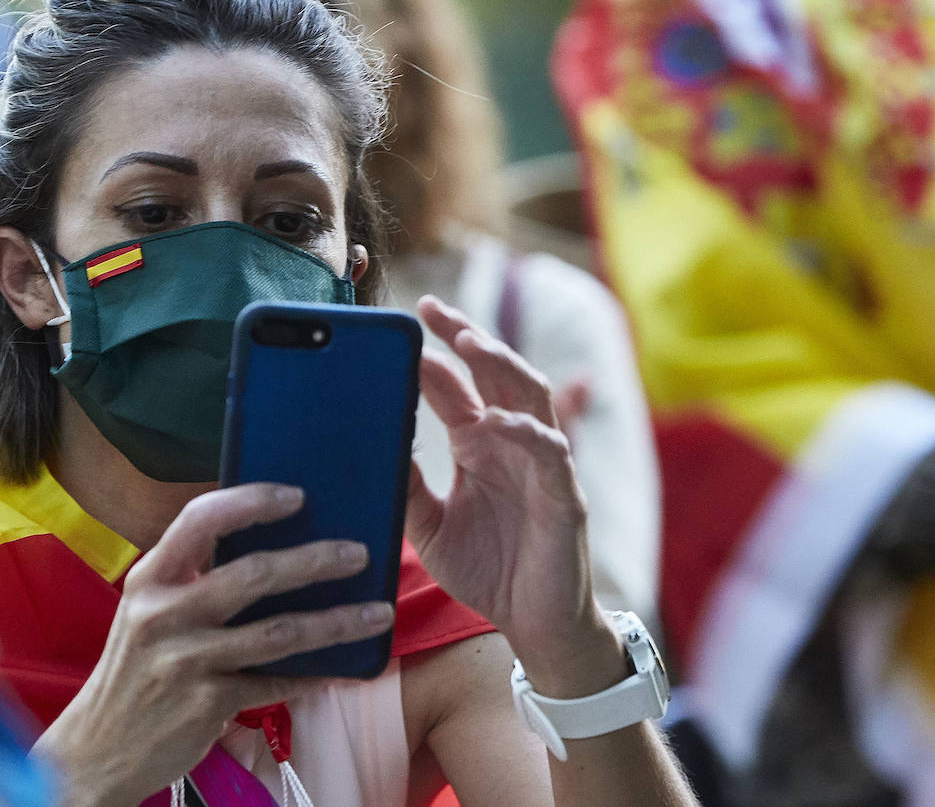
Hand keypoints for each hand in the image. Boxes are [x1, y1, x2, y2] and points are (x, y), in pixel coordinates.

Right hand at [33, 483, 393, 805]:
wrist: (96, 750)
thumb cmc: (137, 669)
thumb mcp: (149, 613)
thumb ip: (193, 580)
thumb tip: (275, 547)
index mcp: (149, 579)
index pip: (201, 519)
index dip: (252, 501)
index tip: (298, 495)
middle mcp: (163, 614)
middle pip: (253, 574)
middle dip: (315, 561)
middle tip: (359, 554)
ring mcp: (184, 661)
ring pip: (278, 633)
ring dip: (336, 622)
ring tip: (377, 613)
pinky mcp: (206, 704)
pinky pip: (275, 682)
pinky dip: (314, 675)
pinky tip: (342, 669)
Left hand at [408, 296, 622, 695]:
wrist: (533, 625)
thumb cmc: (486, 571)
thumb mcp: (428, 528)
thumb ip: (405, 487)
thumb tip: (371, 446)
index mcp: (480, 444)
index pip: (456, 384)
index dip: (434, 352)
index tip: (404, 323)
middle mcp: (511, 443)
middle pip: (494, 372)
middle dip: (466, 335)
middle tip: (432, 309)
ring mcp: (542, 465)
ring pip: (528, 396)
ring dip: (500, 363)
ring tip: (469, 340)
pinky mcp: (564, 495)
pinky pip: (549, 453)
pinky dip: (525, 432)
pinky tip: (497, 420)